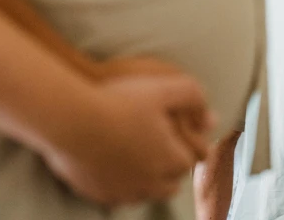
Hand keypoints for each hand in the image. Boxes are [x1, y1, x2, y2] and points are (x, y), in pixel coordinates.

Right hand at [42, 71, 215, 205]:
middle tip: (163, 147)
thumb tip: (210, 114)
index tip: (185, 135)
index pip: (192, 159)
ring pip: (145, 192)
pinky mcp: (99, 194)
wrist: (73, 120)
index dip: (190, 144)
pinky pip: (117, 196)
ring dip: (147, 178)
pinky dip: (120, 183)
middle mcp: (151, 183)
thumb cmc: (119, 101)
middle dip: (171, 167)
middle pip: (171, 182)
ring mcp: (124, 191)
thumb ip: (192, 96)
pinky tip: (114, 165)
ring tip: (140, 157)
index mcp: (171, 159)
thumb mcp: (163, 88)